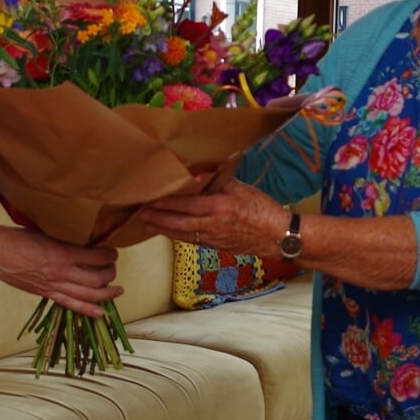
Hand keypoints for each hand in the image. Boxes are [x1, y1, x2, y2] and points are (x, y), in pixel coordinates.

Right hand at [0, 222, 122, 316]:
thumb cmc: (18, 237)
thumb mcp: (46, 232)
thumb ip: (65, 238)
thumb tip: (84, 239)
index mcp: (62, 253)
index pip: (96, 257)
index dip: (109, 255)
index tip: (113, 252)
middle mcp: (60, 273)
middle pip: (96, 278)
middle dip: (110, 273)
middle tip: (114, 267)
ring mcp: (53, 286)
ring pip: (88, 295)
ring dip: (106, 293)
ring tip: (117, 289)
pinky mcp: (46, 294)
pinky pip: (71, 305)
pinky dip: (88, 310)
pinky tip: (101, 313)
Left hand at [138, 178, 287, 256]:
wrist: (278, 237)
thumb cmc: (263, 209)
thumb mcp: (242, 189)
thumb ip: (220, 182)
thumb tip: (201, 173)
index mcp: (219, 208)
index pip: (187, 205)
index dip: (168, 203)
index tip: (153, 200)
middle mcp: (212, 225)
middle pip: (178, 224)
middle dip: (158, 219)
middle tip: (142, 215)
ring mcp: (213, 239)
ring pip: (182, 235)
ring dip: (163, 230)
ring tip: (148, 224)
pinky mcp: (216, 247)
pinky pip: (191, 241)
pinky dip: (177, 236)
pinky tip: (169, 232)